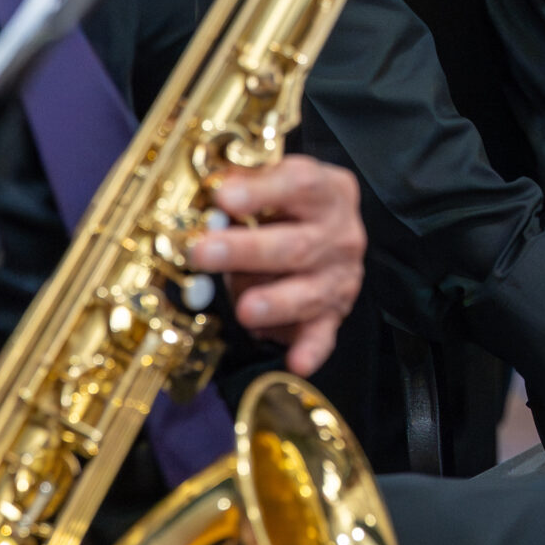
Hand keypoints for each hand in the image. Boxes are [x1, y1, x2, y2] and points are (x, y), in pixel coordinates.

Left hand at [188, 156, 364, 375]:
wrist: (335, 233)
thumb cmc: (295, 207)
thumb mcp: (279, 182)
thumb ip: (248, 182)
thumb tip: (205, 186)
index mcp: (329, 191)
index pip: (300, 184)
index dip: (262, 190)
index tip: (223, 196)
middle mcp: (341, 234)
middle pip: (295, 244)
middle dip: (246, 251)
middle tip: (203, 253)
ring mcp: (339, 276)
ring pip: (308, 292)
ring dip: (275, 302)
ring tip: (244, 308)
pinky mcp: (334, 312)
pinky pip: (323, 333)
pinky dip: (311, 349)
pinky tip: (297, 362)